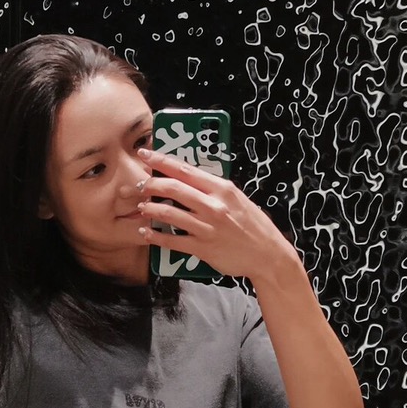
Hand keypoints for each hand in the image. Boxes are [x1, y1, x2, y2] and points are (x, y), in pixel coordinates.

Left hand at [134, 147, 299, 282]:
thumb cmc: (253, 225)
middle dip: (150, 184)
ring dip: (150, 209)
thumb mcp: (237, 198)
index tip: (145, 153)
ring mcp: (207, 227)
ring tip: (142, 207)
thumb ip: (213, 189)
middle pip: (173, 188)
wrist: (268, 254)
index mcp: (222, 189)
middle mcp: (214, 205)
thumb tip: (188, 179)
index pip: (185, 170)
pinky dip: (155, 236)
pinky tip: (146, 233)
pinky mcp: (203, 247)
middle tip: (139, 185)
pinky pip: (172, 240)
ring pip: (169, 213)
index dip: (161, 160)